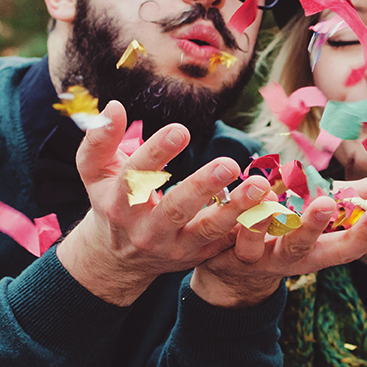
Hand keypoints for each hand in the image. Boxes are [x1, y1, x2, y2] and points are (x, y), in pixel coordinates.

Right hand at [56, 101, 272, 305]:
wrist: (119, 259)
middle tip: (229, 164)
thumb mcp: (96, 173)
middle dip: (202, 188)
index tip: (182, 129)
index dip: (157, 153)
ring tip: (261, 186)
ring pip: (207, 230)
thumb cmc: (111, 202)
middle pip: (175, 209)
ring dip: (236, 209)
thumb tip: (112, 107)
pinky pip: (227, 243)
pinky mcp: (198, 256)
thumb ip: (100, 140)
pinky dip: (249, 227)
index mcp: (119, 203)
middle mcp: (146, 229)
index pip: (137, 176)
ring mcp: (174, 246)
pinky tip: (271, 209)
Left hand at [188, 171, 366, 307]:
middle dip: (362, 233)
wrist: (231, 261)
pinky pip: (248, 239)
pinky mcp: (243, 253)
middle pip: (342, 251)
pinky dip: (253, 222)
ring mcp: (276, 257)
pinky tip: (261, 200)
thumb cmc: (293, 225)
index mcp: (335, 243)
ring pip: (295, 247)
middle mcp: (311, 256)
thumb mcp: (334, 205)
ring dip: (310, 226)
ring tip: (324, 202)